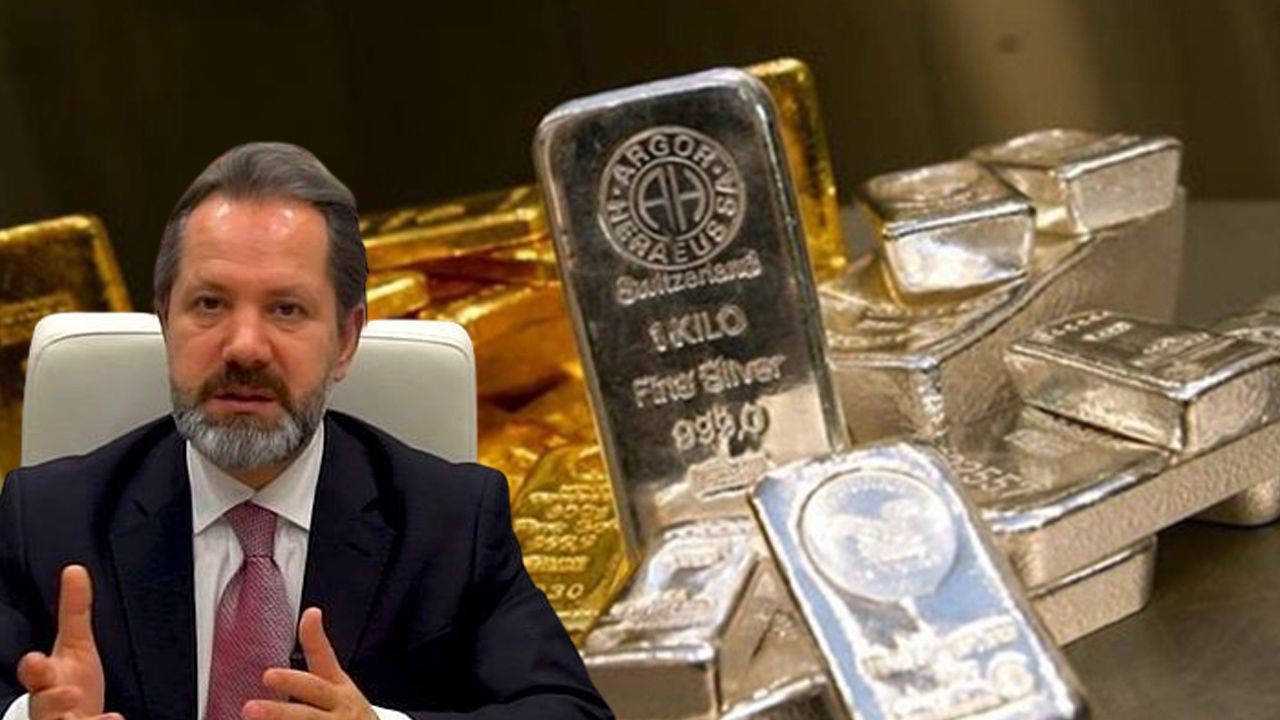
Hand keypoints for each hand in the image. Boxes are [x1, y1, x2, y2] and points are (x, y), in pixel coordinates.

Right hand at [17, 565, 118, 719]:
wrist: (76, 719)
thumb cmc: (71, 680)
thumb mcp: (76, 644)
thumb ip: (74, 611)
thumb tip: (75, 569)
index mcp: (46, 679)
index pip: (33, 674)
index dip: (33, 668)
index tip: (37, 660)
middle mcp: (50, 706)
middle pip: (43, 705)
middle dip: (52, 699)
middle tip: (70, 693)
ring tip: (106, 718)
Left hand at [246, 608, 375, 719]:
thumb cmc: (347, 719)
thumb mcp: (341, 695)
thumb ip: (315, 677)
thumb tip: (290, 643)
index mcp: (338, 689)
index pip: (326, 657)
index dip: (317, 636)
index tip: (310, 615)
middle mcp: (338, 706)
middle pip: (315, 690)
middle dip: (291, 682)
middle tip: (268, 674)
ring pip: (307, 718)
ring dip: (278, 714)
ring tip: (248, 711)